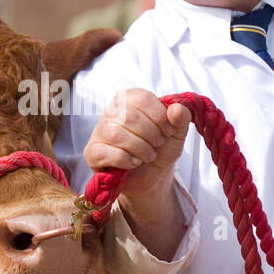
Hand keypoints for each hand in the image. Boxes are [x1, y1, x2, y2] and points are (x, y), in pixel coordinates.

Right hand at [83, 89, 191, 206]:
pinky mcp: (92, 152)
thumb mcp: (176, 132)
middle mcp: (110, 111)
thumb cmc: (160, 148)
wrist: (151, 175)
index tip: (169, 131)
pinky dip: (127, 159)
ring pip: (117, 134)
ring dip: (140, 148)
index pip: (142, 98)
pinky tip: (135, 162)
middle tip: (158, 144)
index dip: (159, 116)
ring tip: (149, 155)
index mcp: (129, 99)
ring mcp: (98, 131)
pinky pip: (107, 152)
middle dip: (150, 134)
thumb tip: (177, 108)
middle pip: (128, 116)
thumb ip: (181, 118)